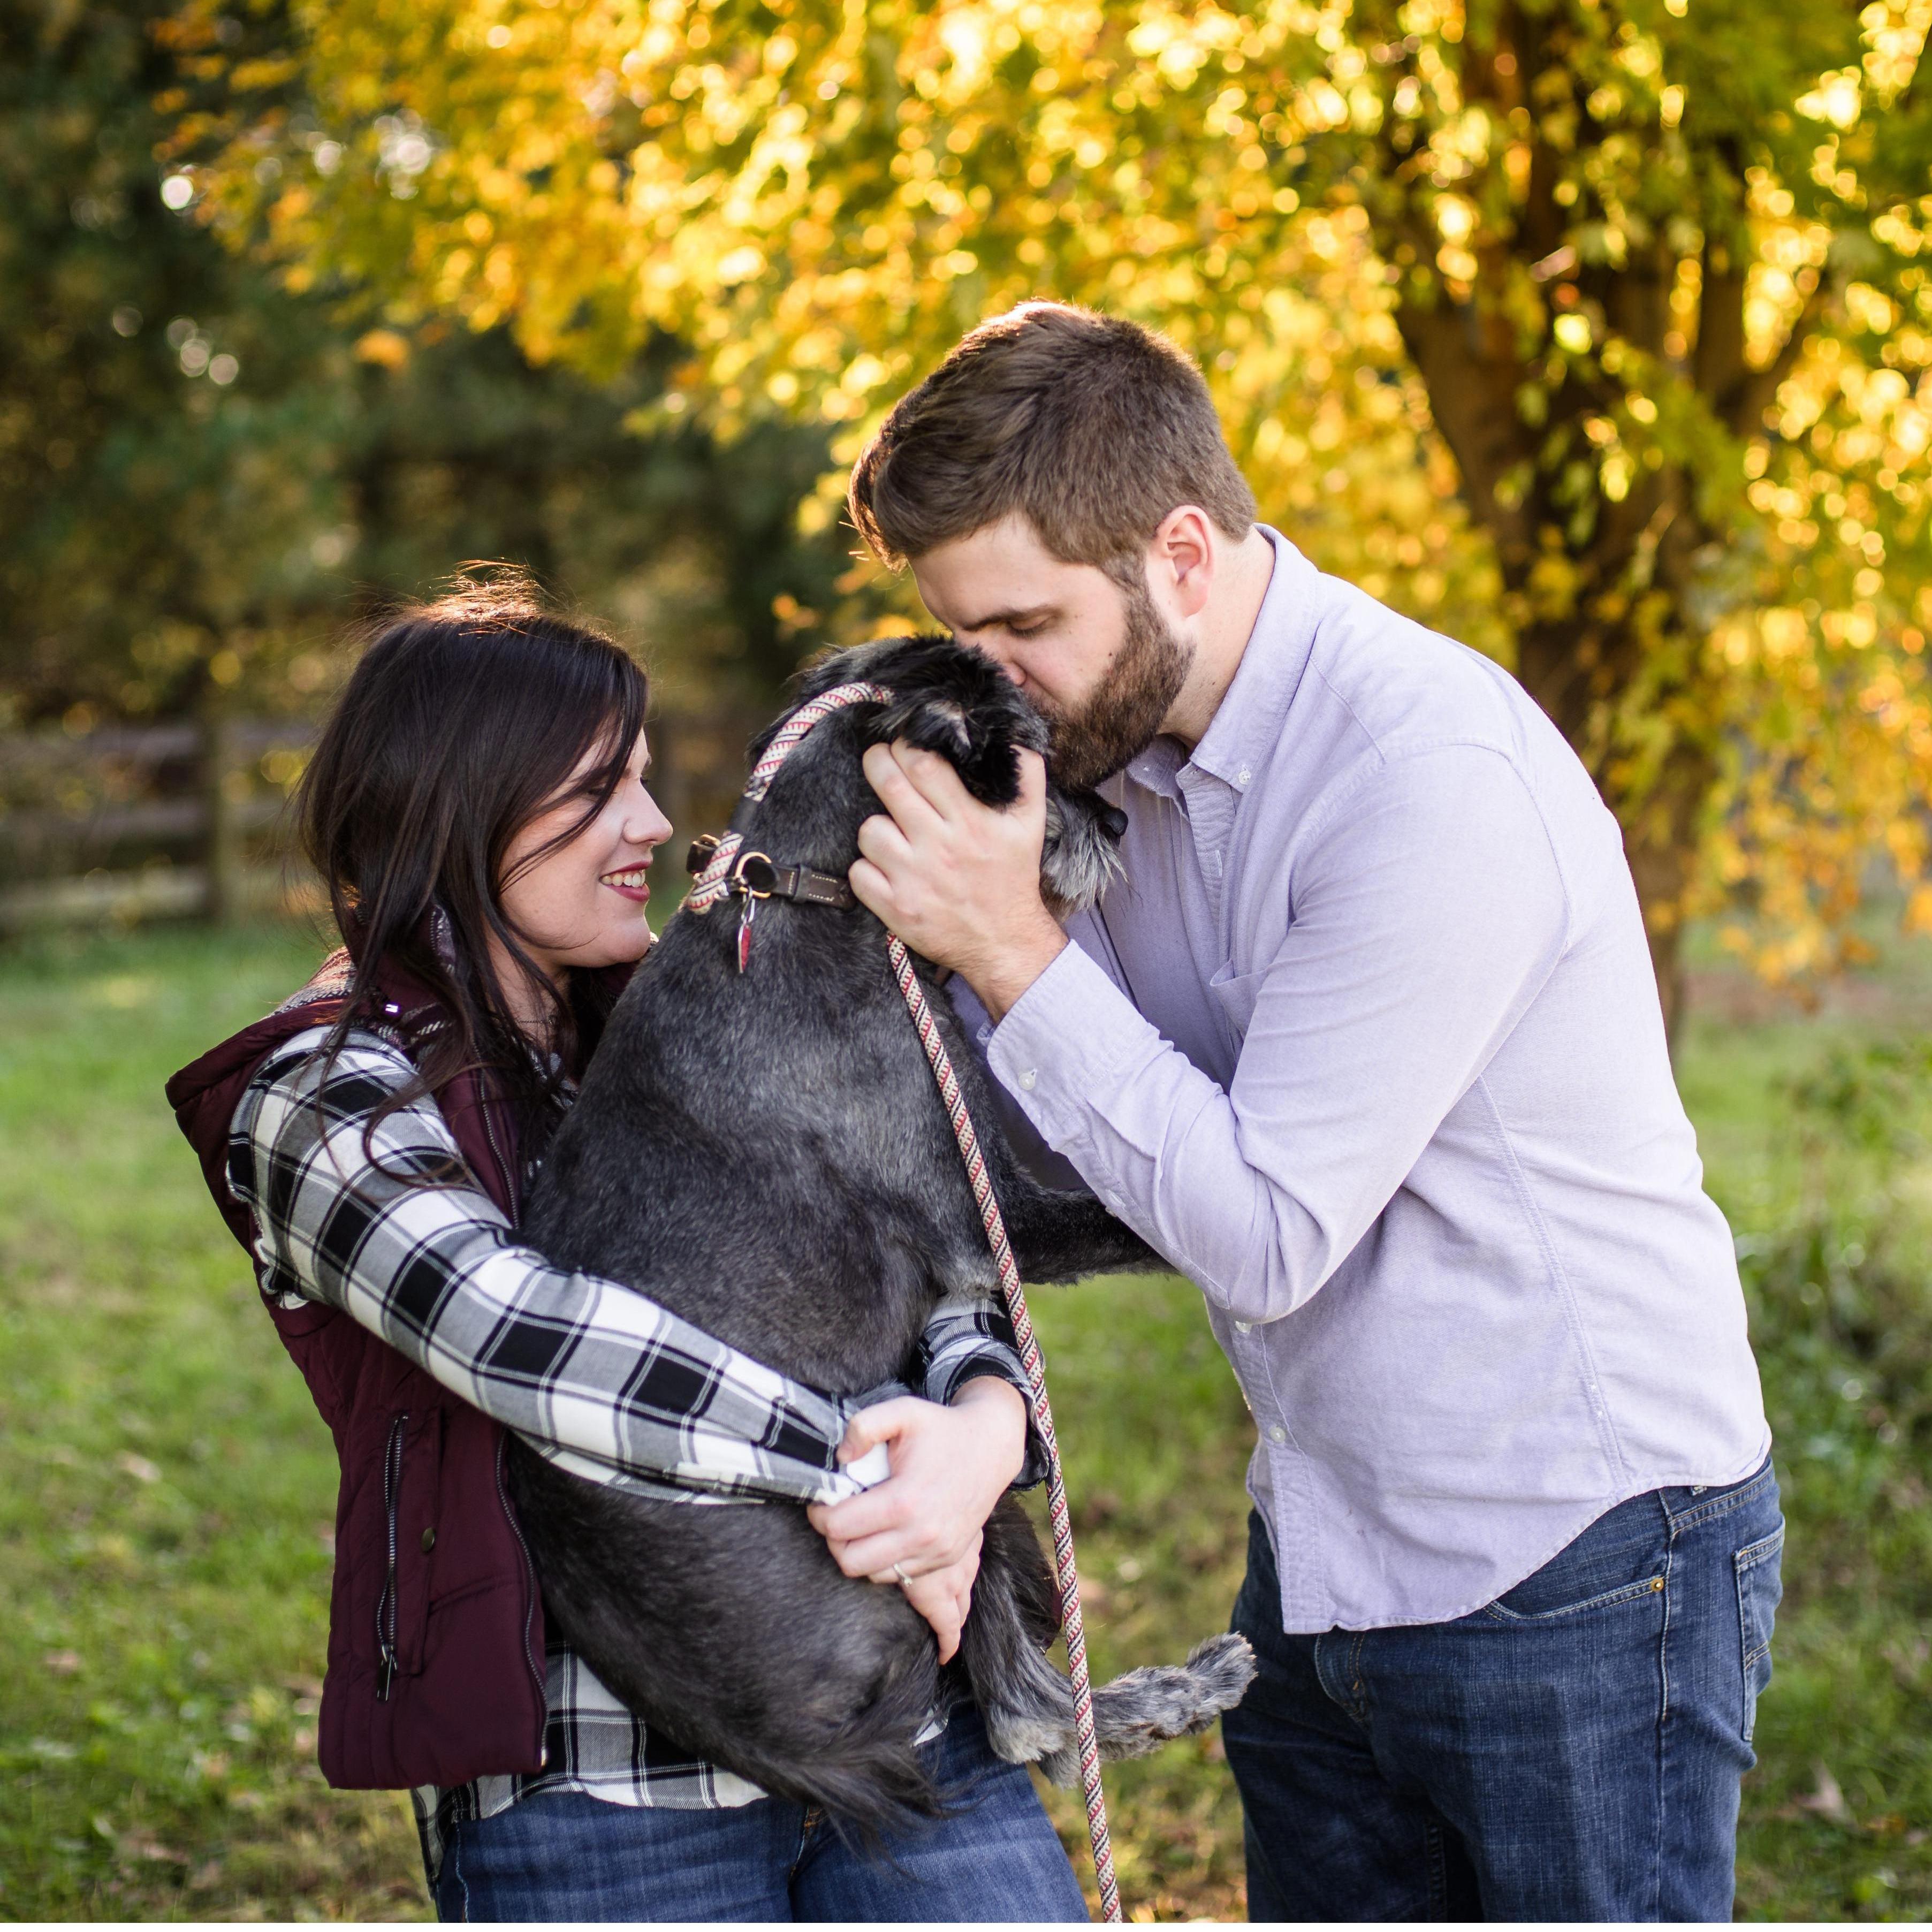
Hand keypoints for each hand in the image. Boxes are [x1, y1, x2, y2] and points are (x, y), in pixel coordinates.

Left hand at [805, 1378, 1029, 1661]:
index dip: (819, 1514)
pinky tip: (884, 1533)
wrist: (993, 1447)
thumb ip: (863, 1426)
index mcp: (904, 1500)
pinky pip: (900, 1575)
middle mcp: (921, 1534)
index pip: (839, 1527)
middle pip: (850, 1561)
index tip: (821, 1501)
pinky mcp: (946, 1559)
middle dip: (834, 1539)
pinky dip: (883, 1560)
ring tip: (860, 1525)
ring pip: (873, 1575)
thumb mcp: (903, 1411)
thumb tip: (840, 1457)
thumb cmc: (943, 1428)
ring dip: (858, 1552)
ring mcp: (936, 1552)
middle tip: (836, 1516)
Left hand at [850, 741, 1068, 1021]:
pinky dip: (867, 869)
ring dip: (876, 826)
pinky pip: (858, 873)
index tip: (903, 746)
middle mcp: (940, 846)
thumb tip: (1009, 732)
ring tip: (893, 833)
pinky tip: (887, 869)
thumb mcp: (1031, 821)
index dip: (905, 745)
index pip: (923, 763)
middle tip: (879, 762)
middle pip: (888, 783)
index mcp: (970, 820)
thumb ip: (1026, 771)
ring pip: (868, 829)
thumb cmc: (1013, 875)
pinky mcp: (895, 909)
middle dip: (877, 763)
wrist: (1004, 941)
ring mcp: (914, 879)